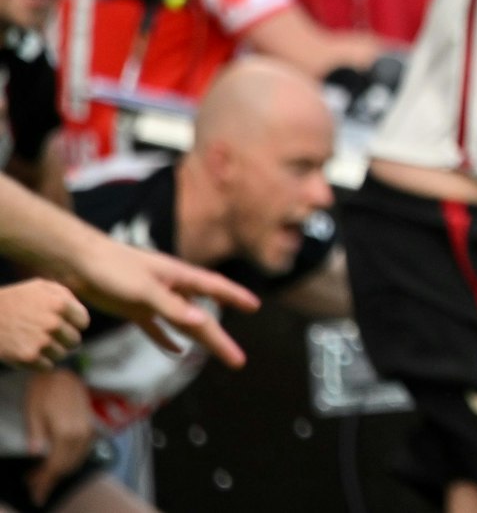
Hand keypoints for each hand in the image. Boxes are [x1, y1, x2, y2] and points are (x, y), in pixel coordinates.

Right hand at [0, 280, 86, 368]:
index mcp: (60, 304)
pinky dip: (39, 362)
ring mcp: (41, 342)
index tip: (59, 322)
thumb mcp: (39, 287)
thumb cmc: (13, 300)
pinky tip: (26, 349)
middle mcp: (53, 323)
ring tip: (33, 340)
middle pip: (74, 340)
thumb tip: (82, 313)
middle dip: (62, 338)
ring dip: (50, 350)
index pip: (82, 322)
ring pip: (62, 354)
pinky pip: (47, 366)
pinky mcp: (29, 358)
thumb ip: (65, 295)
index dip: (71, 323)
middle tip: (45, 333)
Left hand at [23, 369, 93, 504]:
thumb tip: (35, 455)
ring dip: (61, 471)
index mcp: (66, 432)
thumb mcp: (33, 412)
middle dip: (51, 478)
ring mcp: (87, 430)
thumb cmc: (43, 390)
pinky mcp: (90, 427)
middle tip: (34, 485)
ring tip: (43, 476)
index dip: (44, 480)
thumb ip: (36, 435)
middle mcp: (81, 434)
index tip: (34, 488)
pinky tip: (59, 462)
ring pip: (77, 460)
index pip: (56, 465)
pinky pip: (83, 451)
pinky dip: (71, 461)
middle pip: (67, 465)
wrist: (62, 372)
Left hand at [68, 239, 257, 367]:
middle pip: (202, 318)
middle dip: (220, 339)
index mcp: (179, 277)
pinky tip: (177, 351)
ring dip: (200, 340)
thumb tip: (200, 322)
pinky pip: (157, 329)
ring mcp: (154, 300)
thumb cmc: (112, 268)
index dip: (235, 297)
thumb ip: (171, 306)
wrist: (77, 262)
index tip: (255, 306)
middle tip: (238, 360)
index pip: (215, 288)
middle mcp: (172, 289)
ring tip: (219, 354)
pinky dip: (167, 341)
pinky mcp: (135, 309)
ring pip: (183, 324)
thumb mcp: (143, 288)